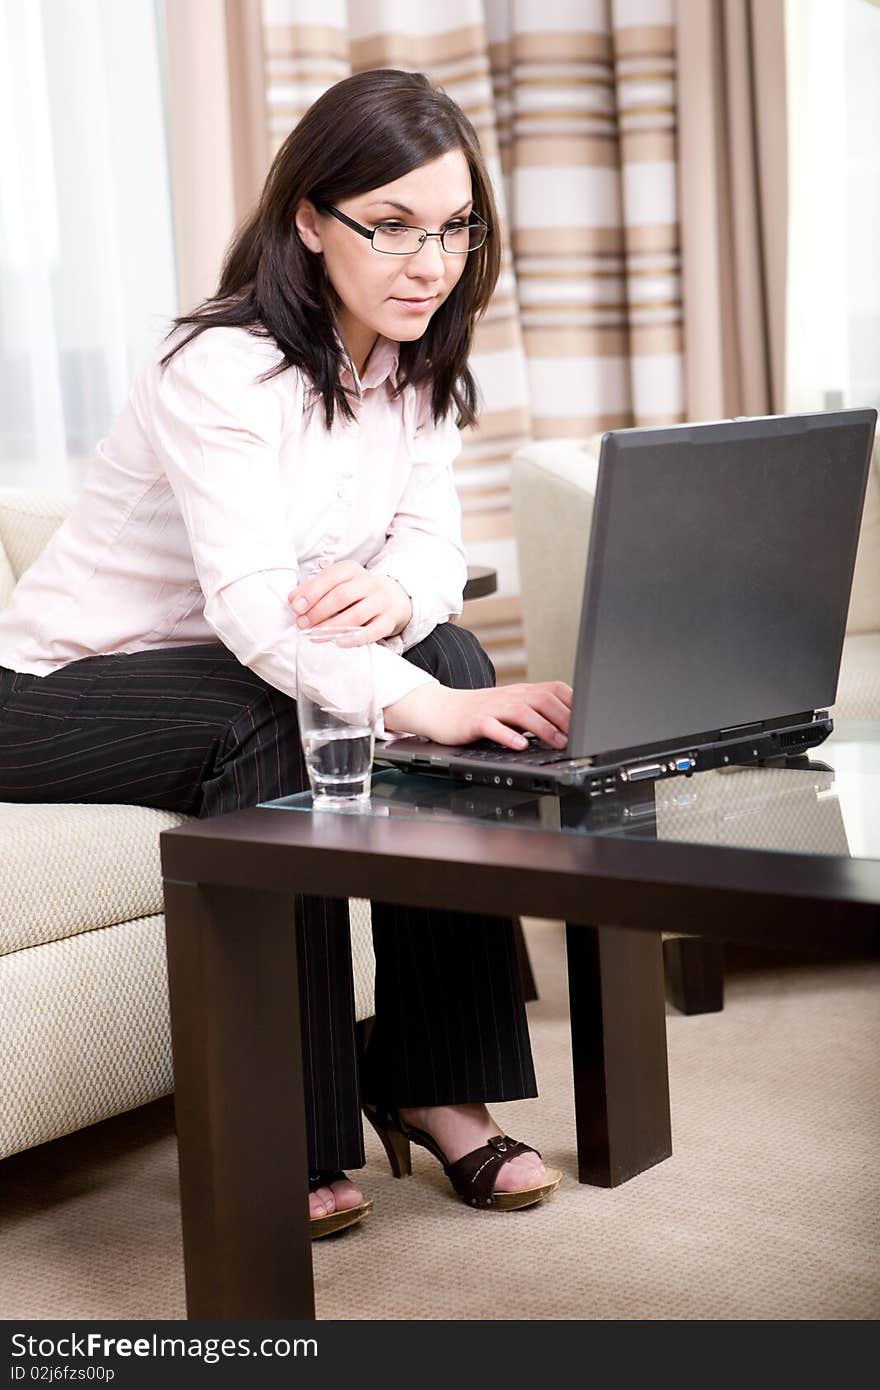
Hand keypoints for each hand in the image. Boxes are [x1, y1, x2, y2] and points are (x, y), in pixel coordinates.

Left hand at [288, 562, 411, 643]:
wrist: (391, 597)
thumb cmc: (355, 592)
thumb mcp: (335, 584)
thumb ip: (313, 590)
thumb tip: (293, 601)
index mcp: (352, 570)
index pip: (331, 577)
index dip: (312, 593)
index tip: (296, 608)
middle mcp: (369, 583)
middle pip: (342, 595)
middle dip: (319, 611)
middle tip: (302, 624)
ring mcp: (381, 602)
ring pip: (356, 614)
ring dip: (332, 626)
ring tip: (314, 635)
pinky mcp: (388, 621)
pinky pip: (372, 631)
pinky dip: (354, 638)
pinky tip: (338, 642)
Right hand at [383, 680, 572, 749]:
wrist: (442, 709)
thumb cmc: (481, 712)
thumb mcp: (512, 708)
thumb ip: (537, 713)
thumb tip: (570, 727)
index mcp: (522, 692)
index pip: (554, 690)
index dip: (574, 704)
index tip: (588, 721)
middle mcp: (510, 696)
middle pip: (542, 699)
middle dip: (564, 718)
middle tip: (579, 736)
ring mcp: (492, 707)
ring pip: (522, 712)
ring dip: (543, 727)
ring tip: (558, 742)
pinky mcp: (475, 721)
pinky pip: (492, 727)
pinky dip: (508, 735)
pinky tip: (520, 745)